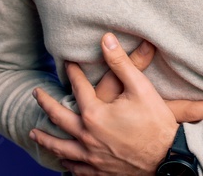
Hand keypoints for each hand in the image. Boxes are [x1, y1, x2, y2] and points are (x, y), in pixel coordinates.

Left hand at [30, 32, 202, 174]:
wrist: (168, 159)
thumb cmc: (156, 123)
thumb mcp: (140, 87)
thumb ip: (120, 62)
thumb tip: (106, 40)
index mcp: (94, 115)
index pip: (78, 88)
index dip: (73, 73)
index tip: (67, 63)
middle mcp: (87, 136)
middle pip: (59, 117)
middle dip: (46, 104)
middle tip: (36, 94)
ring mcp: (91, 157)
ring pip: (61, 147)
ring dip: (46, 138)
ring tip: (34, 133)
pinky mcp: (99, 172)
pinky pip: (76, 168)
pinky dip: (66, 163)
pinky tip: (62, 159)